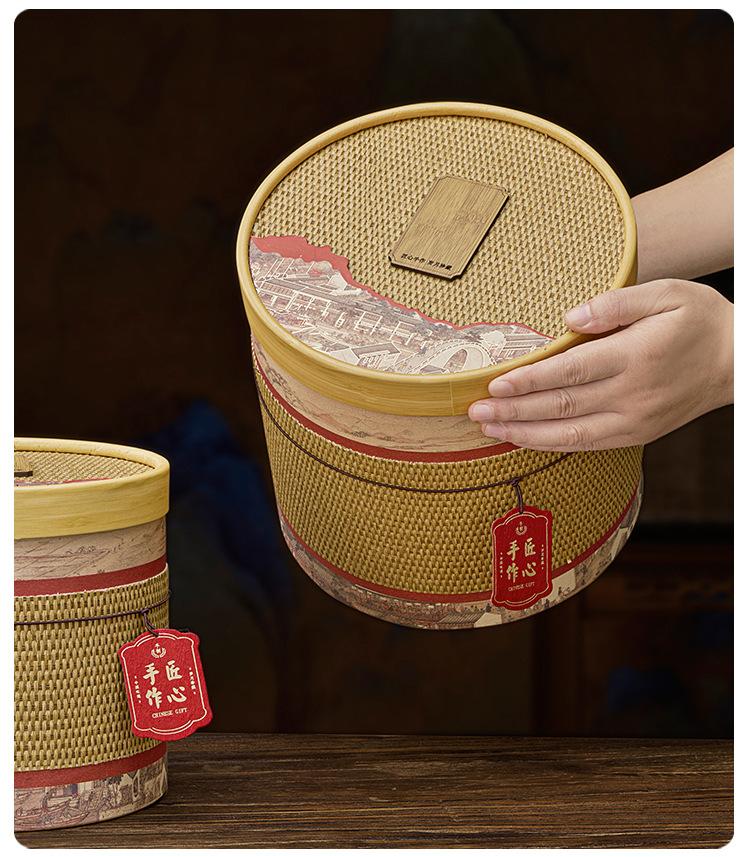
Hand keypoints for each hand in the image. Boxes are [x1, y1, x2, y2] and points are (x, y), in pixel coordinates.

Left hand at [468, 279, 732, 450]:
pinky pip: (587, 444)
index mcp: (636, 356)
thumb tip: (570, 319)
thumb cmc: (700, 320)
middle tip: (474, 411)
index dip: (529, 381)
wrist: (739, 362)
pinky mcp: (637, 434)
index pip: (571, 371)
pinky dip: (552, 444)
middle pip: (561, 406)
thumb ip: (617, 303)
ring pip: (569, 433)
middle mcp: (632, 394)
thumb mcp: (667, 293)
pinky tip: (524, 439)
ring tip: (488, 428)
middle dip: (514, 411)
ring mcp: (635, 420)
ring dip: (524, 433)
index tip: (495, 384)